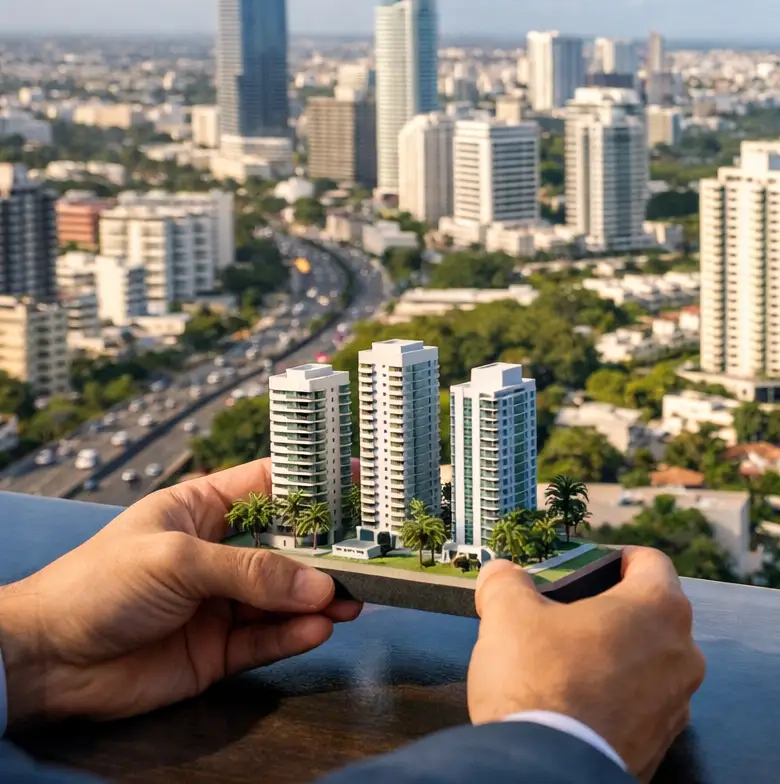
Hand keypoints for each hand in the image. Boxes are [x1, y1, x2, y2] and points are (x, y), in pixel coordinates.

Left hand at [0, 458, 359, 725]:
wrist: (47, 660)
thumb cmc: (96, 586)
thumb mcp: (178, 560)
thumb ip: (252, 572)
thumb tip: (318, 585)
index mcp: (201, 511)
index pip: (268, 487)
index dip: (313, 482)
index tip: (360, 481)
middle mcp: (217, 555)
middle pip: (288, 548)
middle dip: (327, 552)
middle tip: (369, 556)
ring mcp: (219, 604)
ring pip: (285, 598)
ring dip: (319, 599)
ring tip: (351, 601)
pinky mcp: (218, 650)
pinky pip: (268, 639)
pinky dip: (295, 635)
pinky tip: (318, 628)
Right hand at [468, 548, 704, 780]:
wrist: (545, 771)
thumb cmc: (538, 684)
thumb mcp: (509, 617)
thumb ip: (507, 584)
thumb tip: (499, 573)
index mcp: (659, 607)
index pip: (651, 562)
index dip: (621, 558)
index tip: (598, 566)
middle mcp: (683, 652)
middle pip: (654, 615)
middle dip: (615, 614)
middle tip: (574, 620)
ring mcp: (678, 702)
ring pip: (653, 664)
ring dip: (621, 660)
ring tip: (574, 668)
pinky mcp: (662, 743)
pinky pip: (645, 709)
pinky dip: (620, 702)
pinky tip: (583, 708)